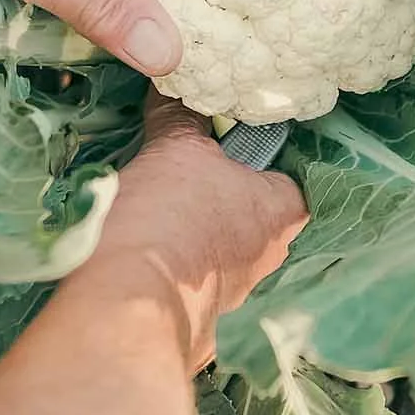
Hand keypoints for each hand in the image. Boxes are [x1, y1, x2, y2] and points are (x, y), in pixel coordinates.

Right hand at [73, 93, 307, 369]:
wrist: (120, 312)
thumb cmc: (168, 219)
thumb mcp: (174, 150)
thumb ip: (181, 118)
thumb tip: (174, 87)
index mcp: (284, 214)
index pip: (294, 172)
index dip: (264, 154)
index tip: (232, 140)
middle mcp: (268, 262)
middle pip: (251, 213)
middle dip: (219, 194)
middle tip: (183, 170)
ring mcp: (233, 302)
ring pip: (217, 253)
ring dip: (190, 235)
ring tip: (152, 208)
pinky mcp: (194, 327)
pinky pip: (186, 286)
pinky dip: (168, 269)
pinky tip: (138, 251)